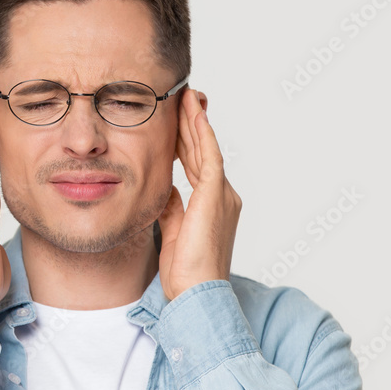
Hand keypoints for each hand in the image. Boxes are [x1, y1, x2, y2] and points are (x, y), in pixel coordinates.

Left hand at [157, 88, 240, 301]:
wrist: (196, 293)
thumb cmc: (186, 273)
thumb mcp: (172, 232)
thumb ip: (173, 209)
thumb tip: (167, 191)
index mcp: (212, 205)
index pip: (197, 165)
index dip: (186, 142)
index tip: (176, 122)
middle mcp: (222, 196)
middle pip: (202, 152)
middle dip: (191, 125)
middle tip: (183, 98)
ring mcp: (222, 195)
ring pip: (206, 148)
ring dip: (195, 121)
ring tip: (187, 96)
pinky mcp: (216, 196)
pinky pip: (209, 156)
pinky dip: (202, 133)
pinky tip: (194, 114)